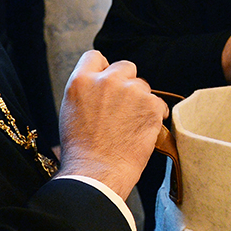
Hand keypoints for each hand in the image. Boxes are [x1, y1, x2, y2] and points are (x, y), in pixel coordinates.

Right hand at [56, 51, 167, 198]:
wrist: (96, 174)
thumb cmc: (81, 151)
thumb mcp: (71, 111)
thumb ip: (86, 92)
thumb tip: (99, 85)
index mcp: (81, 81)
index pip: (95, 56)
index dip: (103, 68)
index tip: (107, 80)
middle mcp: (107, 80)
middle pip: (125, 67)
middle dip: (126, 83)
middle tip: (123, 107)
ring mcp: (131, 91)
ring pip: (143, 86)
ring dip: (140, 101)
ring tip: (130, 126)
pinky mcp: (151, 105)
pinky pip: (159, 103)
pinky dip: (155, 115)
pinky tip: (144, 131)